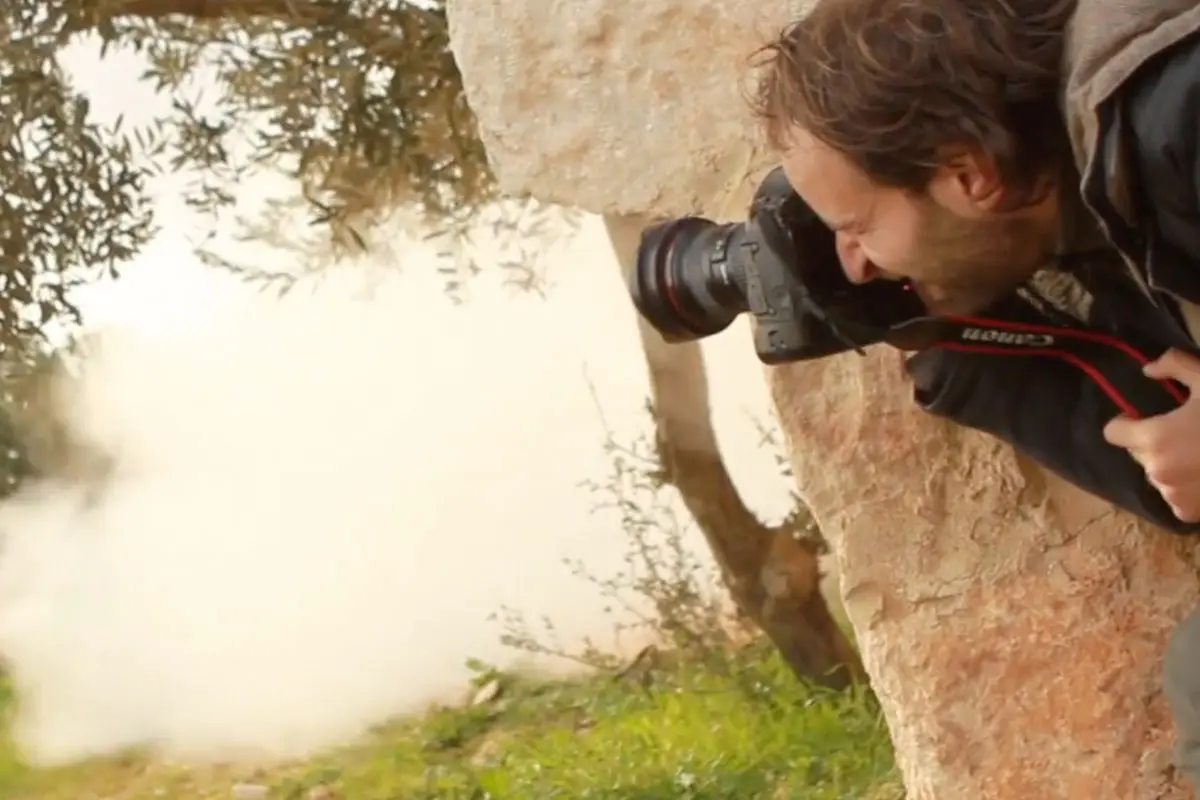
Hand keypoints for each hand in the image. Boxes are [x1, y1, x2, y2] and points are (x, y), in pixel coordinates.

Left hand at [1103, 348, 1199, 521]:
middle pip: (1136, 452)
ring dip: (1169, 465)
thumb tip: (1148, 370)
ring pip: (1157, 474)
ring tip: (1198, 454)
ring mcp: (1172, 495)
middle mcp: (1157, 471)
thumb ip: (1174, 365)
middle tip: (1184, 433)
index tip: (1142, 417)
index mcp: (1155, 438)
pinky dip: (1185, 489)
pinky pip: (1174, 498)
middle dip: (1151, 442)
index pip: (1113, 432)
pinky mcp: (1188, 512)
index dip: (1126, 422)